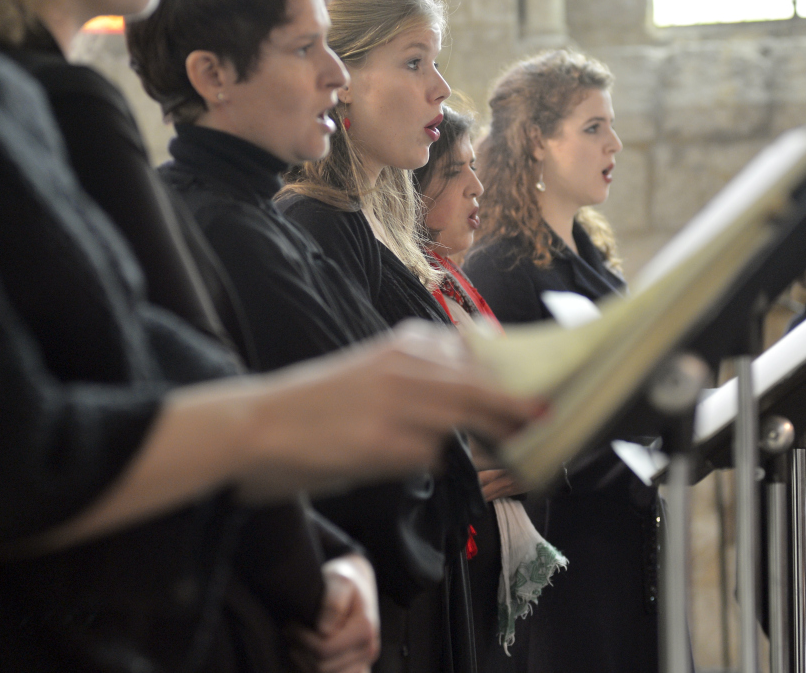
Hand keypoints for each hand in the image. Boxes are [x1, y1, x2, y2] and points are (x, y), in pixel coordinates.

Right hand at [238, 321, 540, 499]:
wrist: (259, 424)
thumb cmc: (320, 404)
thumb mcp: (376, 373)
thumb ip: (426, 378)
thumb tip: (484, 399)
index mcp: (406, 342)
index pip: (482, 352)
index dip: (515, 374)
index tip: (543, 392)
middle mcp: (406, 363)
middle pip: (484, 385)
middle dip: (518, 408)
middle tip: (546, 422)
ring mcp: (397, 401)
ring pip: (466, 417)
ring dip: (491, 436)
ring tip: (511, 450)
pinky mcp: (385, 441)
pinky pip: (430, 455)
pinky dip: (432, 463)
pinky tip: (406, 461)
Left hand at [290, 555, 379, 672]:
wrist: (358, 581)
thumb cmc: (344, 578)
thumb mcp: (338, 580)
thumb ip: (332, 603)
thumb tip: (323, 630)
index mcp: (365, 630)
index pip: (324, 650)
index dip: (301, 639)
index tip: (290, 624)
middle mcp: (368, 650)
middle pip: (323, 669)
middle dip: (300, 652)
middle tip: (290, 632)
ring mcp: (364, 661)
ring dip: (305, 664)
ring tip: (297, 642)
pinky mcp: (358, 667)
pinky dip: (314, 671)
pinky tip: (307, 654)